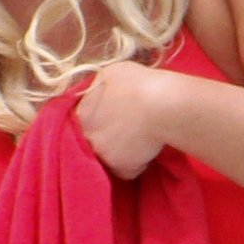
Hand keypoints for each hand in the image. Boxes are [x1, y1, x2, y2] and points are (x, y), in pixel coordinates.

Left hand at [75, 61, 169, 179]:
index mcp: (82, 114)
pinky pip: (128, 170)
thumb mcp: (112, 73)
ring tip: (141, 139)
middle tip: (128, 128)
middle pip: (95, 140)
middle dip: (108, 136)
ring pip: (111, 156)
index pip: (85, 121)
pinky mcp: (122, 169)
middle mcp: (88, 137)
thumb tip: (99, 93)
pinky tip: (147, 150)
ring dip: (123, 151)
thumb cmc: (138, 84)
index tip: (114, 118)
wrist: (161, 105)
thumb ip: (99, 87)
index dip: (100, 119)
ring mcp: (104, 155)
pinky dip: (137, 164)